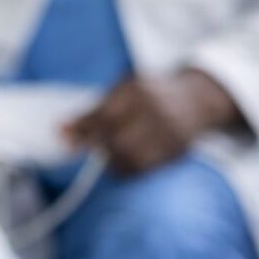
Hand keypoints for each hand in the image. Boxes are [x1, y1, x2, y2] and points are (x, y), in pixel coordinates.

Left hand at [66, 70, 242, 175]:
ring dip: (110, 161)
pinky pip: (146, 167)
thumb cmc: (150, 93)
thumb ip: (93, 109)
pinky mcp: (176, 149)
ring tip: (103, 155)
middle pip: (116, 138)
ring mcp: (169, 131)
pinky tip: (119, 163)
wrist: (197, 98)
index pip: (103, 115)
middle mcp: (155, 110)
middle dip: (94, 146)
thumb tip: (60, 130)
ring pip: (130, 156)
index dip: (80, 129)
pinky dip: (127, 169)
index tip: (63, 137)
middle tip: (80, 148)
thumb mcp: (123, 90)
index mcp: (137, 90)